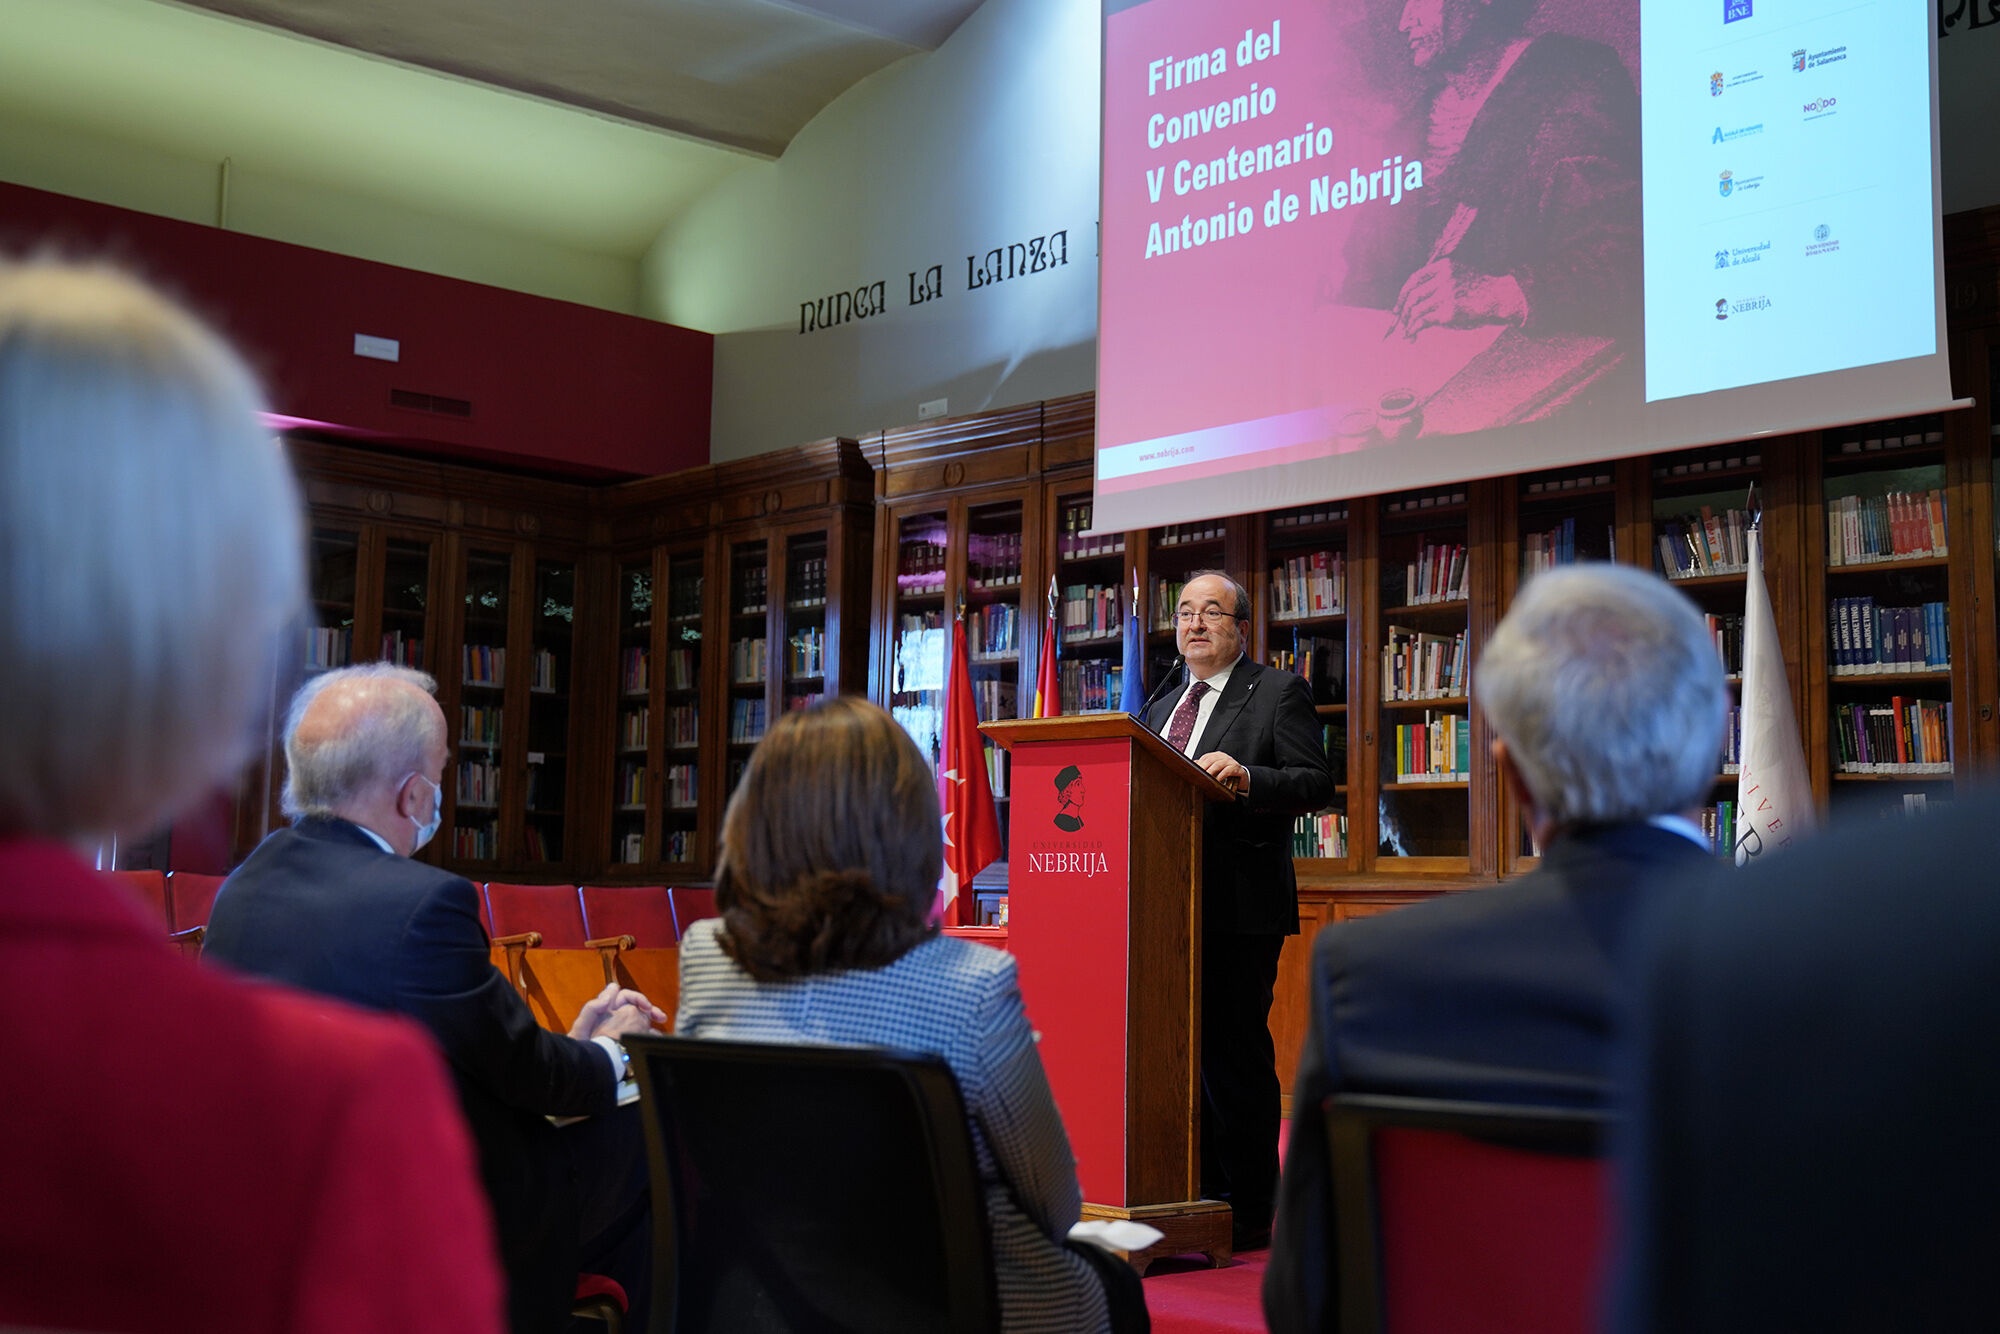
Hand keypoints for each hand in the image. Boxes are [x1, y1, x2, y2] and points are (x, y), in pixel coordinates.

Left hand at [569, 983, 665, 1041]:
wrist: (582, 1069)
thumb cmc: (579, 1049)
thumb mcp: (582, 1026)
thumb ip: (592, 1007)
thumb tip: (610, 992)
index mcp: (603, 1011)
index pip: (623, 996)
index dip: (636, 998)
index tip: (646, 1006)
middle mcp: (613, 1018)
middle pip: (635, 1007)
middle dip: (649, 1009)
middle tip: (660, 1016)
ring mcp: (620, 1031)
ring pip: (640, 1021)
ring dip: (651, 1021)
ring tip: (660, 1025)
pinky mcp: (624, 1043)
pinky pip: (639, 1035)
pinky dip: (648, 1035)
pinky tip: (655, 1037)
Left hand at [1195, 751, 1250, 796]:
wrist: (1242, 778)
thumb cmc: (1226, 775)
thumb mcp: (1215, 771)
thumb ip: (1205, 768)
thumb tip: (1192, 768)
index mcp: (1216, 756)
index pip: (1205, 757)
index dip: (1199, 764)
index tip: (1192, 771)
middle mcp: (1223, 756)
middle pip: (1210, 760)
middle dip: (1203, 768)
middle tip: (1197, 775)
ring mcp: (1230, 761)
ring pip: (1218, 764)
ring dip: (1210, 772)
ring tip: (1205, 778)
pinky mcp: (1236, 768)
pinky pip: (1227, 770)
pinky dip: (1221, 776)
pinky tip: (1217, 781)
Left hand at [1390, 261, 1526, 336]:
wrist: (1502, 297)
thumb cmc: (1480, 290)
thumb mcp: (1458, 276)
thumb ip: (1439, 282)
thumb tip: (1415, 302)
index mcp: (1444, 266)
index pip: (1414, 279)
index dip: (1402, 295)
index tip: (1397, 308)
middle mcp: (1443, 277)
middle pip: (1412, 295)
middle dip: (1402, 312)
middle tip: (1399, 324)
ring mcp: (1446, 293)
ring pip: (1415, 309)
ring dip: (1407, 324)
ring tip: (1407, 333)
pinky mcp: (1449, 311)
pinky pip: (1422, 321)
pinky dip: (1413, 330)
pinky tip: (1412, 335)